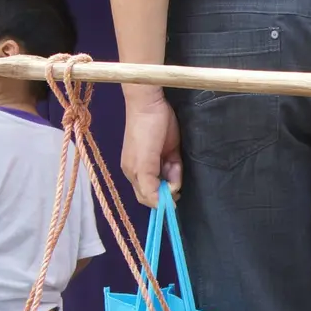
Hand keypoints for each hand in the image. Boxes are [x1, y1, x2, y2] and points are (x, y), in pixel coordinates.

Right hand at [122, 90, 181, 205]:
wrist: (151, 104)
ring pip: (170, 181)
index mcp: (133, 174)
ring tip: (173, 162)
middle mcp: (145, 171)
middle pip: (159, 191)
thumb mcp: (142, 163)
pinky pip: (176, 169)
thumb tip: (159, 205)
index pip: (146, 198)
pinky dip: (178, 168)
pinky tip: (175, 159)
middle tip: (173, 174)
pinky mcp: (170, 153)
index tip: (171, 198)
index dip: (159, 201)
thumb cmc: (143, 134)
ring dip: (174, 176)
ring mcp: (158, 162)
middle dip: (168, 187)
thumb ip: (148, 185)